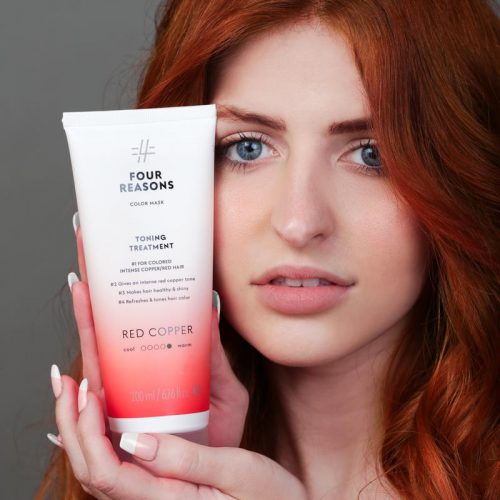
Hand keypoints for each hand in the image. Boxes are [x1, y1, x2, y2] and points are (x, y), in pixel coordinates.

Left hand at [55, 379, 306, 498]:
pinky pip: (117, 463)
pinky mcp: (161, 485)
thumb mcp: (234, 472)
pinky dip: (100, 434)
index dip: (87, 432)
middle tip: (66, 381)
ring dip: (80, 427)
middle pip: (90, 469)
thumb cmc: (266, 497)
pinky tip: (103, 410)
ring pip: (98, 467)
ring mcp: (153, 496)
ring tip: (76, 389)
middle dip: (71, 423)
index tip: (88, 392)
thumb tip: (136, 440)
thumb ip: (185, 461)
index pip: (105, 472)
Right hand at [67, 213, 248, 446]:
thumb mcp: (224, 388)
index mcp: (149, 371)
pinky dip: (76, 409)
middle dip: (90, 303)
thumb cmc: (220, 434)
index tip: (106, 263)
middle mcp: (128, 388)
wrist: (224, 478)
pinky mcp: (119, 444)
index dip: (112, 299)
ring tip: (84, 297)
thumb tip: (209, 307)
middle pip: (101, 341)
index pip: (124, 330)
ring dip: (82, 335)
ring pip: (90, 373)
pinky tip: (74, 382)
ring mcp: (120, 413)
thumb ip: (213, 354)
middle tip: (86, 264)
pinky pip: (89, 429)